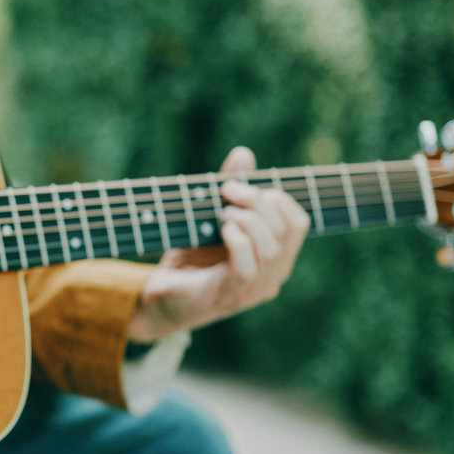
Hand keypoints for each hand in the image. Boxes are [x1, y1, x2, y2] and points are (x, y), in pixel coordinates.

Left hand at [126, 146, 309, 341]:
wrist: (155, 298)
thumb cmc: (187, 260)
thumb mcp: (211, 220)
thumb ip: (231, 191)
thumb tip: (243, 154)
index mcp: (275, 258)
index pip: (298, 222)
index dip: (276, 197)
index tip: (238, 184)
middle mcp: (271, 277)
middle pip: (288, 230)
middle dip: (258, 201)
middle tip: (226, 191)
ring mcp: (252, 290)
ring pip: (271, 248)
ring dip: (247, 219)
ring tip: (220, 214)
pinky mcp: (228, 295)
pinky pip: (248, 267)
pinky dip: (237, 240)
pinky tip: (222, 229)